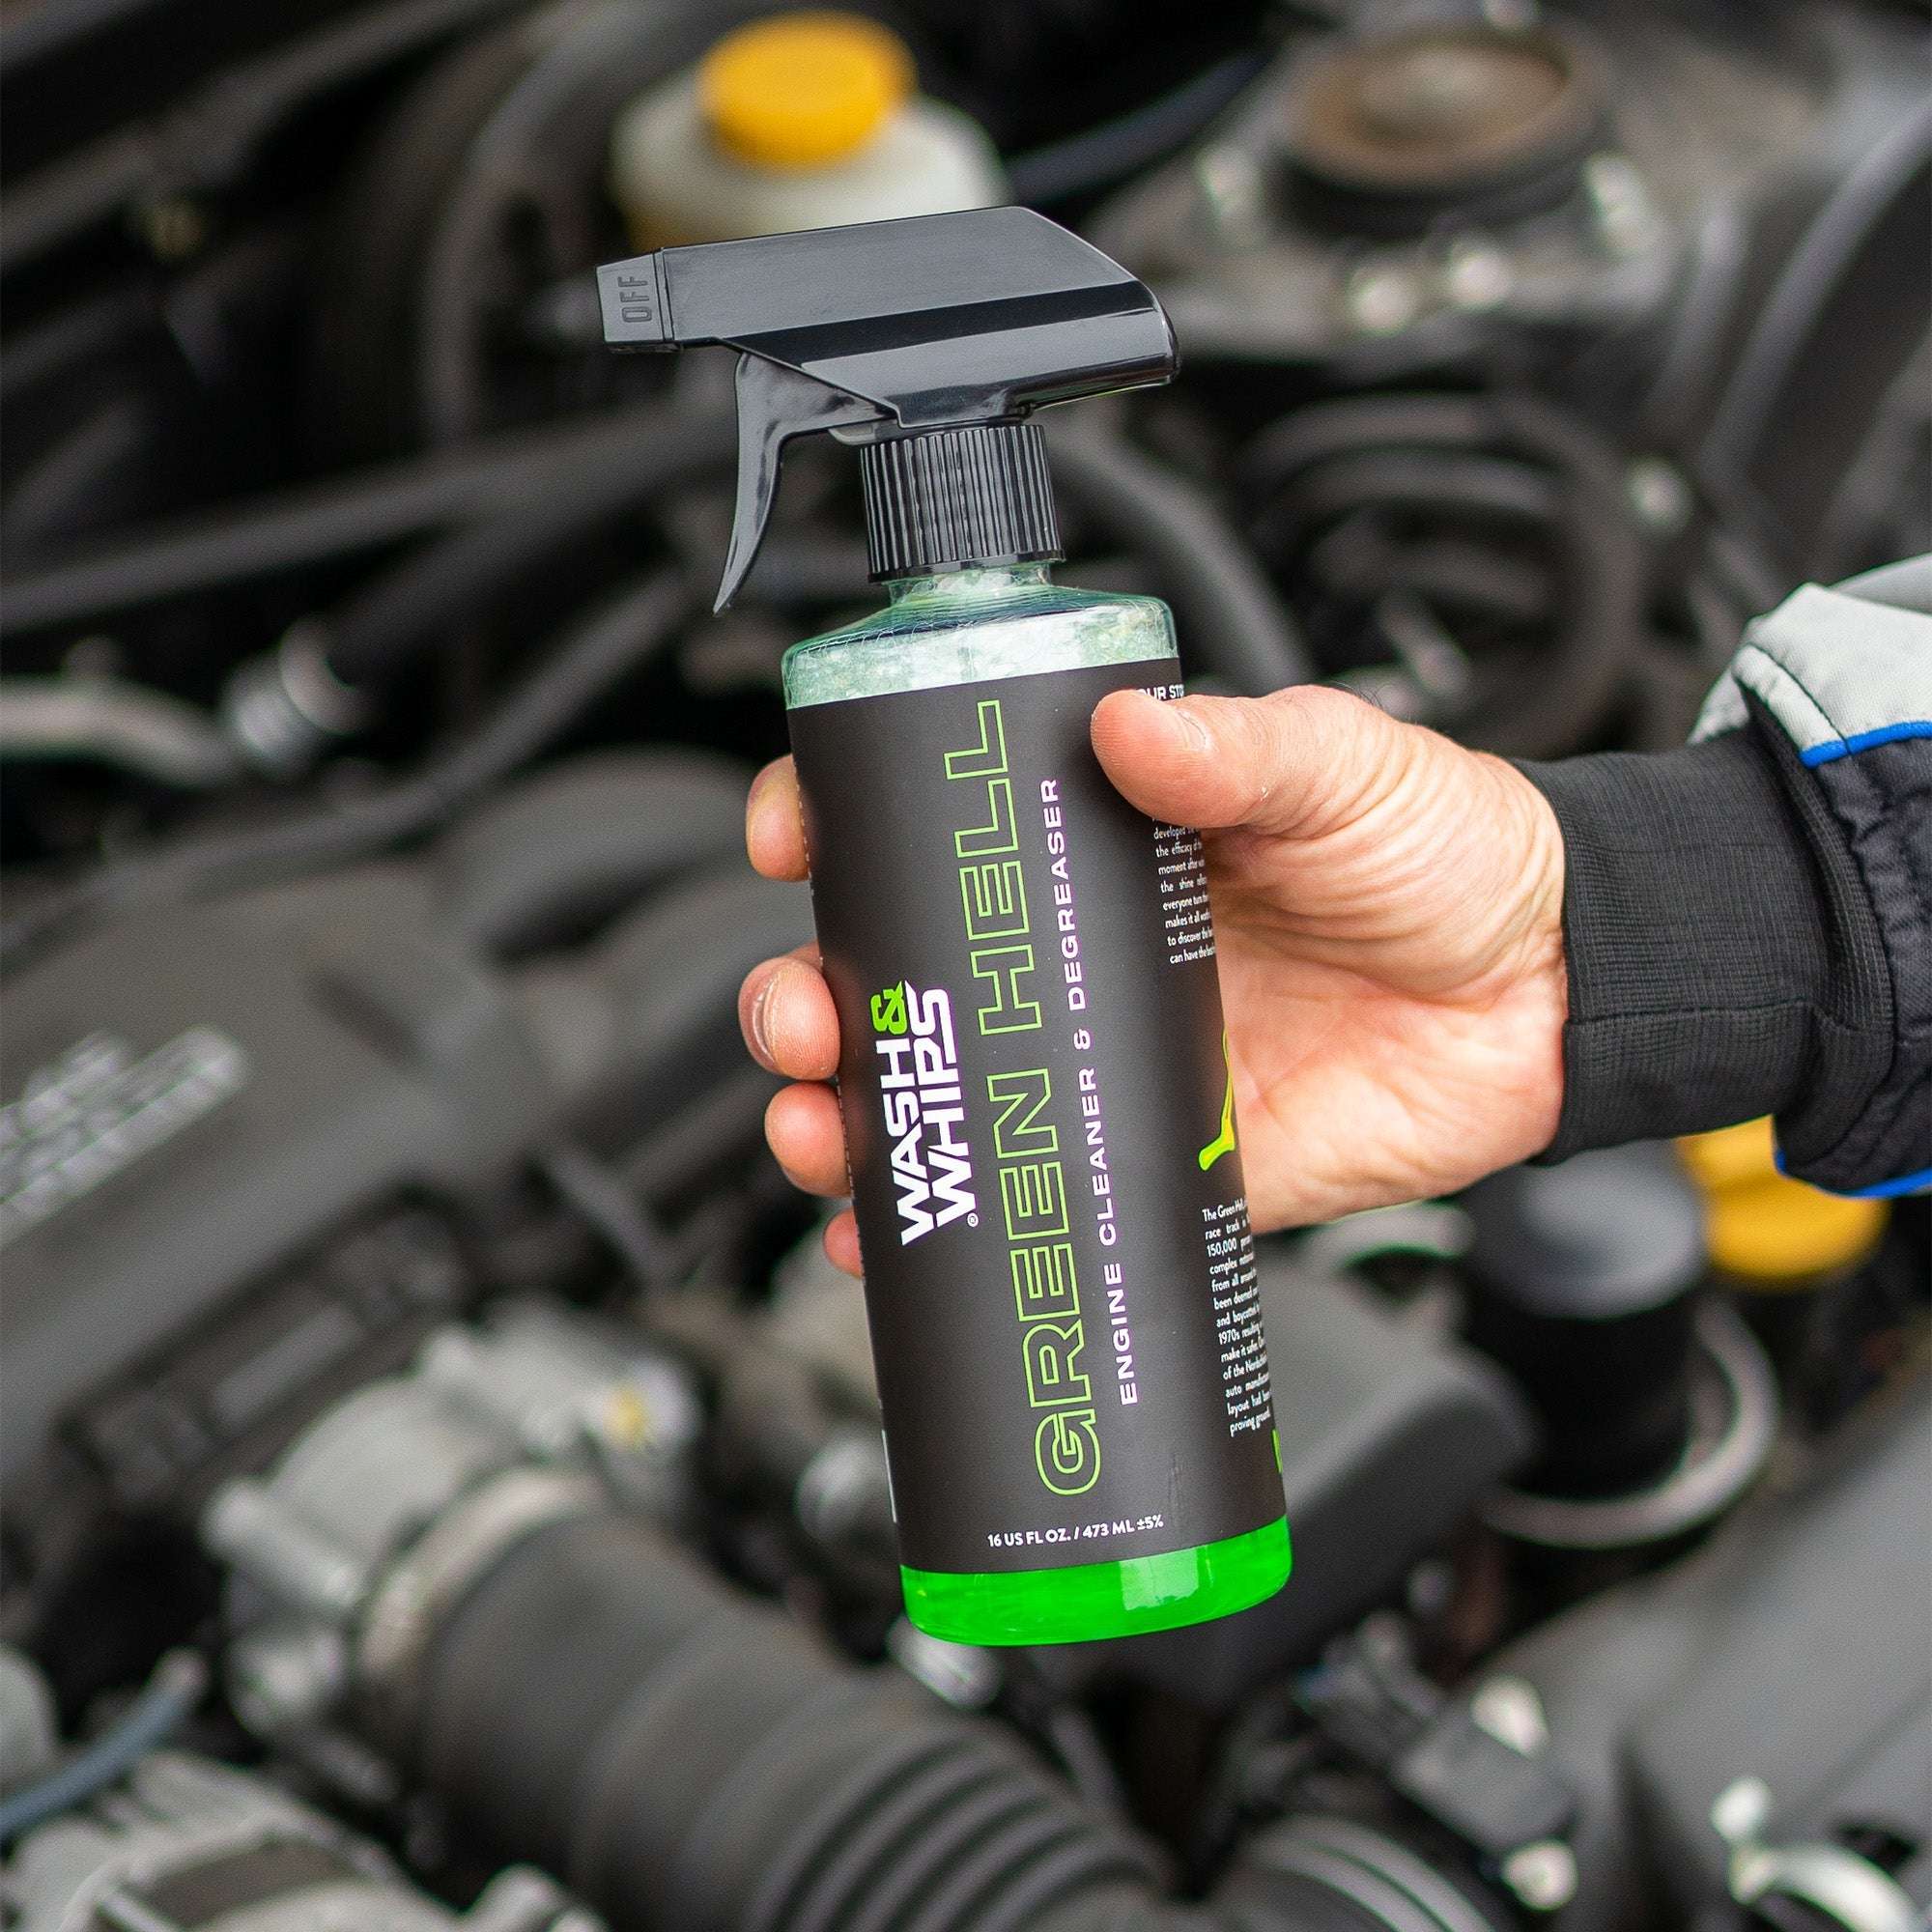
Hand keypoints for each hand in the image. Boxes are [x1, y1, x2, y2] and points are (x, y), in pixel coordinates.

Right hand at [739, 685, 1567, 1275]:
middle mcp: (1083, 951)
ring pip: (942, 1095)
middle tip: (800, 1014)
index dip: (840, 829)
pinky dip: (949, 1229)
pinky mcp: (1162, 1160)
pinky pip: (1033, 1200)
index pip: (936, 827)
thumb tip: (1133, 727)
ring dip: (852, 1114)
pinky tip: (888, 1237)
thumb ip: (1244, 746)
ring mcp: (1110, 1060)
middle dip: (813, 997)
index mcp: (1105, 840)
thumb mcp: (1339, 764)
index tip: (792, 837)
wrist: (1555, 992)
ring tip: (821, 1126)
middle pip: (903, 975)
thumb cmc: (1447, 852)